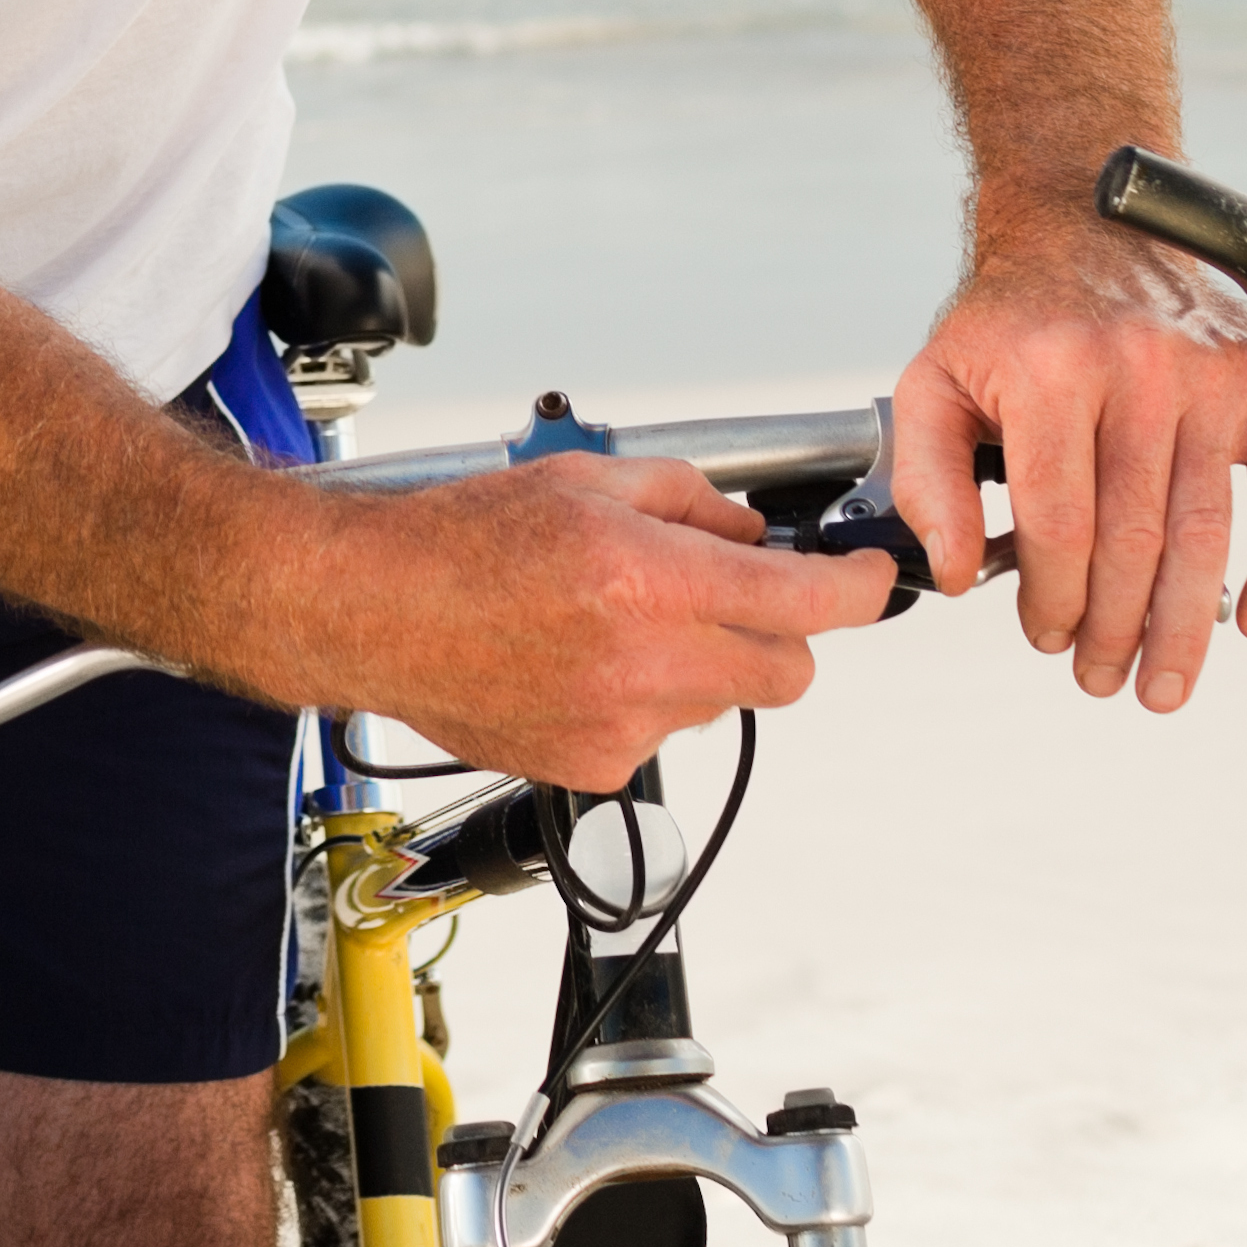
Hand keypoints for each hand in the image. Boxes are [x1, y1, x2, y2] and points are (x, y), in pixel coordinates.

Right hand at [275, 456, 894, 791]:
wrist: (374, 610)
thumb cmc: (458, 540)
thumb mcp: (586, 479)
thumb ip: (687, 499)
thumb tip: (750, 530)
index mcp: (649, 580)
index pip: (806, 602)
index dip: (858, 589)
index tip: (872, 580)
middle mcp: (646, 664)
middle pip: (787, 671)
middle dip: (781, 631)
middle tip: (733, 594)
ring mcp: (623, 727)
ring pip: (719, 700)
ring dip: (701, 662)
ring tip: (615, 620)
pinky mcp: (594, 768)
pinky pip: (661, 734)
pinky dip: (645, 698)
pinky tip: (581, 661)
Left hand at [891, 226, 1246, 710]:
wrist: (1082, 217)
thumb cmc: (1006, 319)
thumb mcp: (934, 381)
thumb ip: (928, 479)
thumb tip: (954, 574)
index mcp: (1049, 371)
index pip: (1057, 522)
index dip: (1051, 597)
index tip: (1042, 635)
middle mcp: (1137, 371)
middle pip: (1133, 540)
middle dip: (1117, 629)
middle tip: (1103, 679)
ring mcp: (1210, 378)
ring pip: (1205, 534)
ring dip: (1187, 626)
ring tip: (1163, 682)